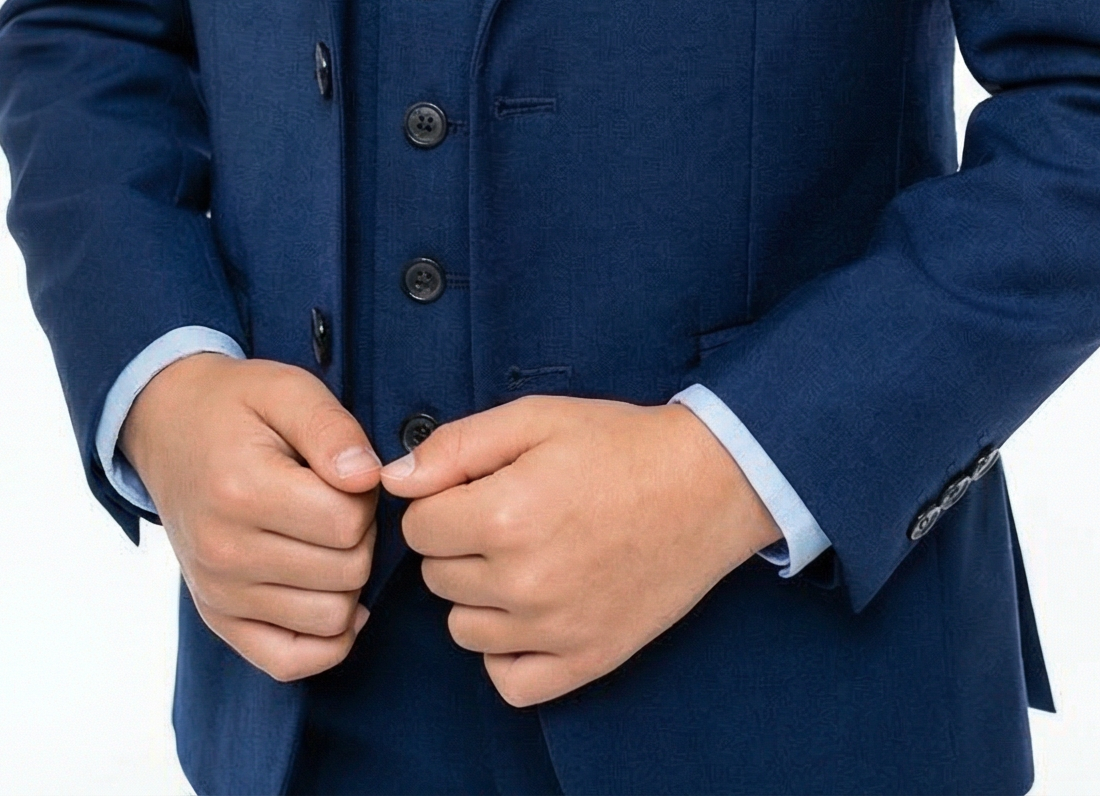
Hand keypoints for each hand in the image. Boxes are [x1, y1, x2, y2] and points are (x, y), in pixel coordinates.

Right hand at [122, 352, 384, 681]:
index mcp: (241, 490)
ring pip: (330, 619)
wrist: (168, 428)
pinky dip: (326, 639)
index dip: (365, 494)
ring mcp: (218, 593)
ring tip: (325, 538)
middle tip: (337, 501)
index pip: (347, 521)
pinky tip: (330, 595)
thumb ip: (331, 428)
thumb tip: (369, 477)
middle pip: (346, 571)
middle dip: (361, 534)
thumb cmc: (235, 408)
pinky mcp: (218, 618)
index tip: (345, 472)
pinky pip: (289, 661)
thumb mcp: (285, 389)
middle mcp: (224, 552)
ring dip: (347, 580)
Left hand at [380, 395, 779, 706]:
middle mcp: (525, 581)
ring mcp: (556, 629)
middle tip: (507, 515)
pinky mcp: (586, 660)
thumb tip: (393, 479)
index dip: (440, 501)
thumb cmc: (619, 445)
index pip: (419, 528)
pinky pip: (509, 681)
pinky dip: (507, 653)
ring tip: (522, 557)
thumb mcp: (535, 418)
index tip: (475, 487)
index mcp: (506, 515)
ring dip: (478, 595)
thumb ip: (455, 445)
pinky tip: (528, 612)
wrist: (706, 486)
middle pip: (437, 578)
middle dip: (458, 544)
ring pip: (463, 629)